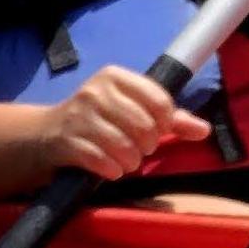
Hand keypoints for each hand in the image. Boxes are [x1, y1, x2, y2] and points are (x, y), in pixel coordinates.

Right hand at [40, 65, 211, 180]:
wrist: (45, 134)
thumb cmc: (98, 121)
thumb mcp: (132, 110)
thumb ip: (170, 119)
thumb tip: (203, 130)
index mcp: (114, 77)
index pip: (159, 101)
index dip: (164, 124)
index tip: (156, 132)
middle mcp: (95, 92)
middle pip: (143, 126)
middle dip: (146, 146)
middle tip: (139, 149)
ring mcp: (78, 117)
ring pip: (123, 146)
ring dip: (130, 161)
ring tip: (126, 161)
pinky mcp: (66, 141)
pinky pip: (101, 161)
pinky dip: (112, 170)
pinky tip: (110, 169)